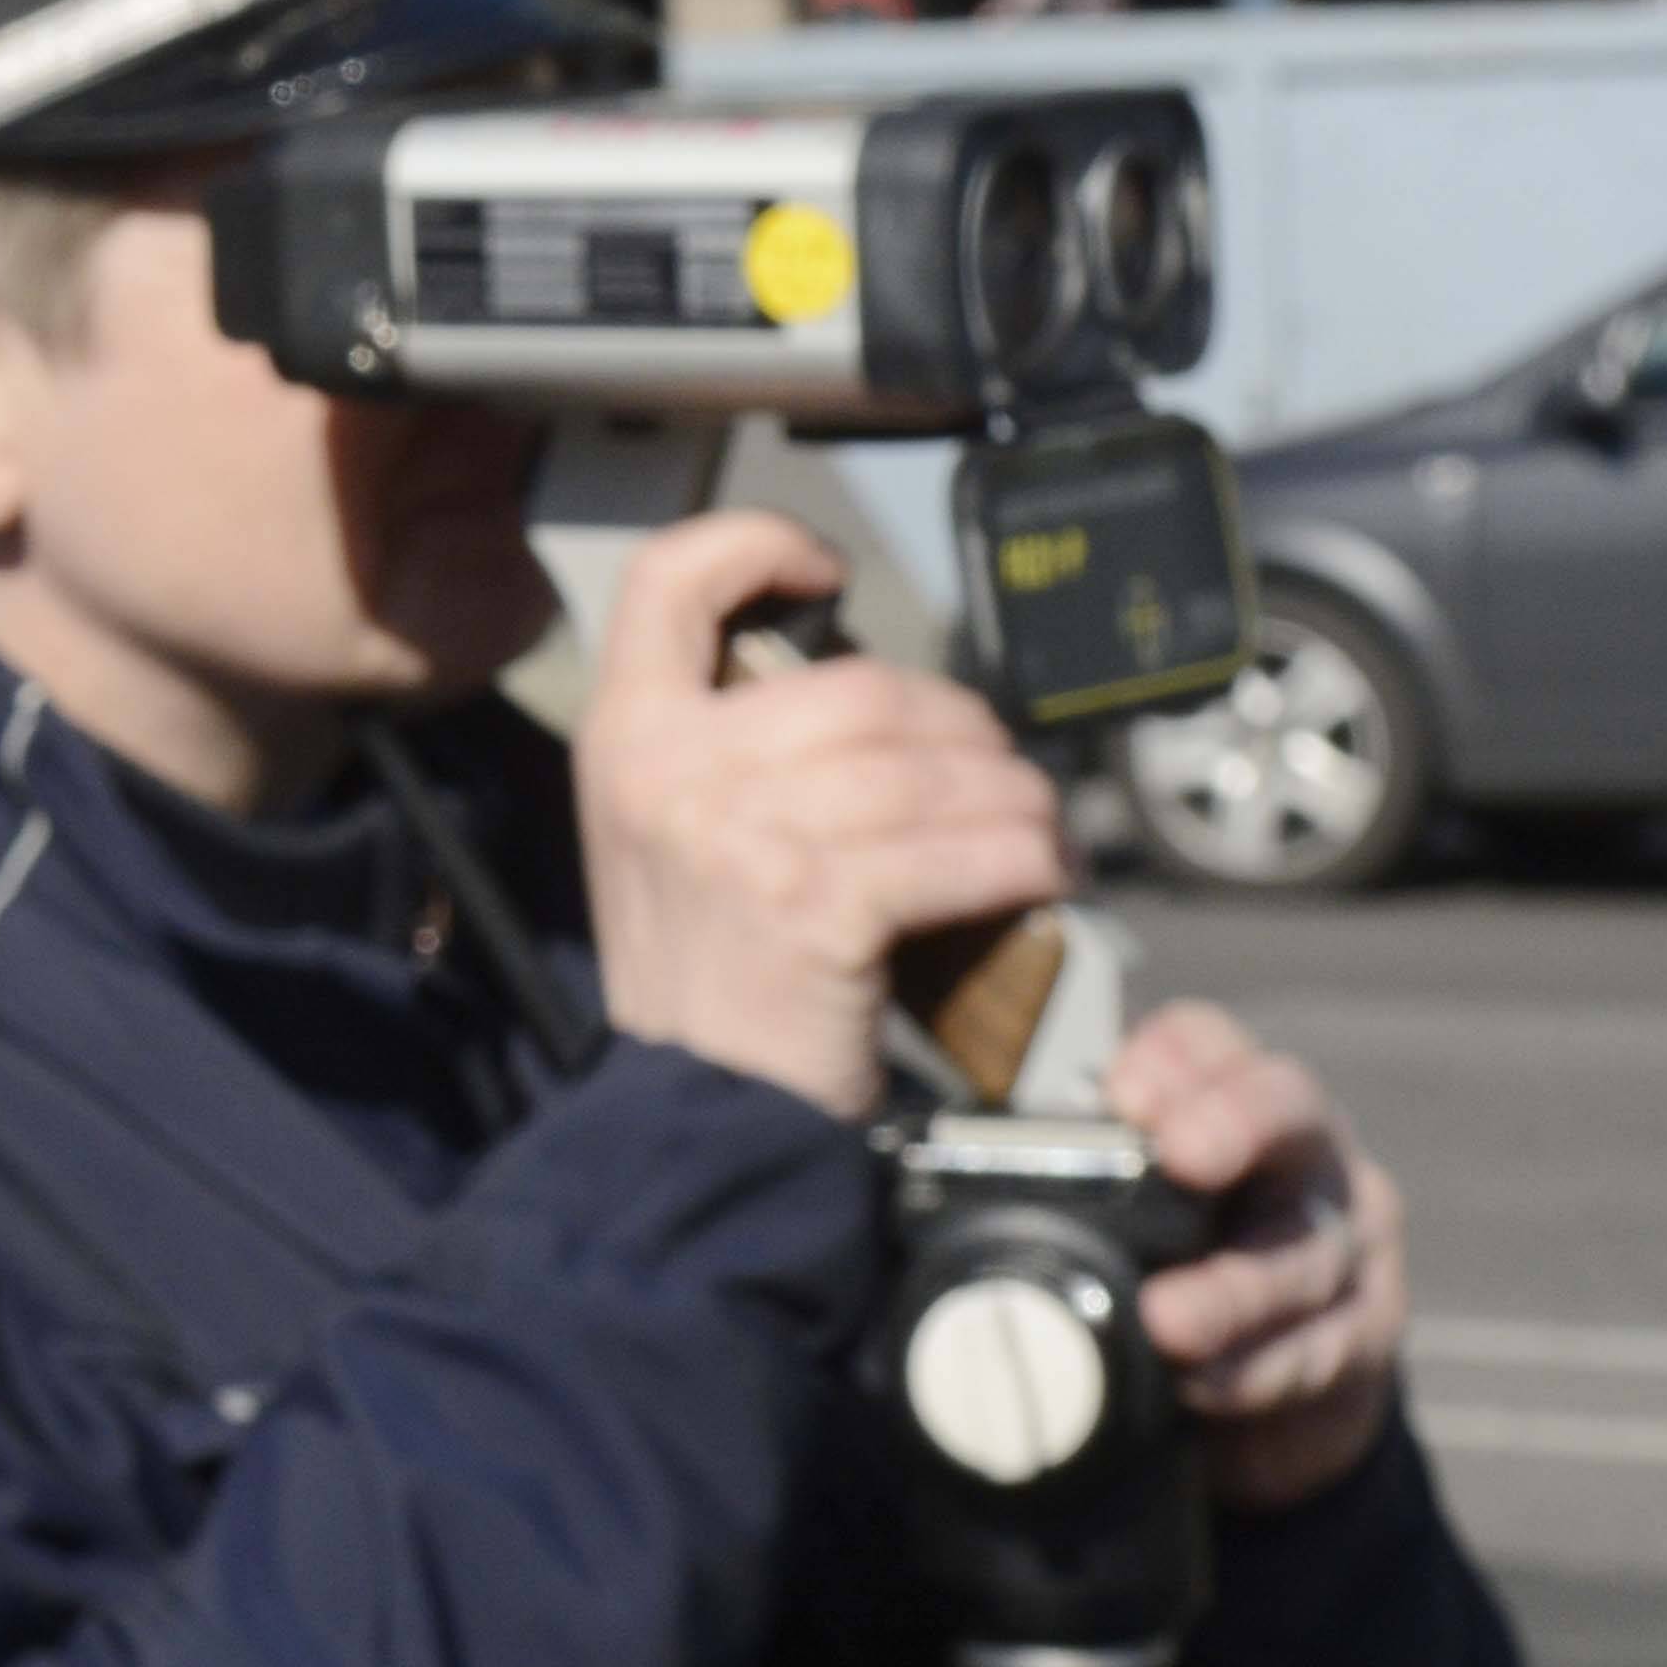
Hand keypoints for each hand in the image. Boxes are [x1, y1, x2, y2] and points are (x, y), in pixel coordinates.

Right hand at [572, 512, 1071, 1119]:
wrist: (693, 1120)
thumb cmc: (706, 988)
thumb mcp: (667, 838)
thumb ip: (732, 751)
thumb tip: (880, 706)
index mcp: (624, 736)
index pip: (667, 580)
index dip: (756, 546)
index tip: (826, 576)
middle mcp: (668, 767)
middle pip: (856, 685)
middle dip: (958, 727)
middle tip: (1000, 779)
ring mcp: (738, 832)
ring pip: (926, 767)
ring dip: (1014, 799)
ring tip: (1039, 834)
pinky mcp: (814, 903)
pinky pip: (956, 849)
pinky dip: (1021, 857)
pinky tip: (1041, 875)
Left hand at [1103, 1000, 1411, 1510]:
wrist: (1269, 1378)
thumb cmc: (1168, 1262)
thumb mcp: (1124, 1206)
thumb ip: (1076, 1173)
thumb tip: (966, 1175)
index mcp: (1232, 1097)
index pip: (1209, 1042)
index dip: (1171, 1058)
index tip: (1123, 1096)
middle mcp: (1304, 1152)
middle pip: (1287, 1110)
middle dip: (1233, 1126)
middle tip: (1180, 1157)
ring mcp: (1348, 1238)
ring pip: (1303, 1249)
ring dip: (1231, 1292)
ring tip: (1166, 1322)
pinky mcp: (1367, 1331)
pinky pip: (1322, 1348)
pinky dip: (1256, 1371)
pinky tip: (1204, 1386)